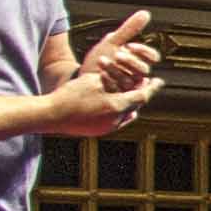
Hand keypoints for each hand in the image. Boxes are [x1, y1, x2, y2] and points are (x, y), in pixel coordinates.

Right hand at [41, 55, 161, 135]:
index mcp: (116, 106)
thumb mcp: (93, 80)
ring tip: (131, 92)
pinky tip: (117, 103)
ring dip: (130, 103)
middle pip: (135, 106)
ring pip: (126, 114)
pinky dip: (119, 111)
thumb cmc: (71, 95)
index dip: (152, 87)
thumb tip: (127, 78)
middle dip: (140, 94)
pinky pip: (116, 121)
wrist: (51, 115)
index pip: (142, 96)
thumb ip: (113, 79)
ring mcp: (107, 128)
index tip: (160, 80)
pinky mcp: (98, 132)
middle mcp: (115, 120)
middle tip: (144, 84)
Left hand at [82, 7, 161, 89]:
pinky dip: (108, 81)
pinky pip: (118, 90)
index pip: (153, 57)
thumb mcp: (112, 41)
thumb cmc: (98, 60)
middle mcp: (136, 75)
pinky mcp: (118, 97)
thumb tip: (145, 13)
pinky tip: (99, 74)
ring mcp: (127, 87)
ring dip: (116, 70)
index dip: (143, 51)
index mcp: (138, 62)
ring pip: (130, 80)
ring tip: (102, 61)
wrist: (80, 75)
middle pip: (143, 70)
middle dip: (130, 61)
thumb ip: (129, 29)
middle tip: (117, 55)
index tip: (130, 45)